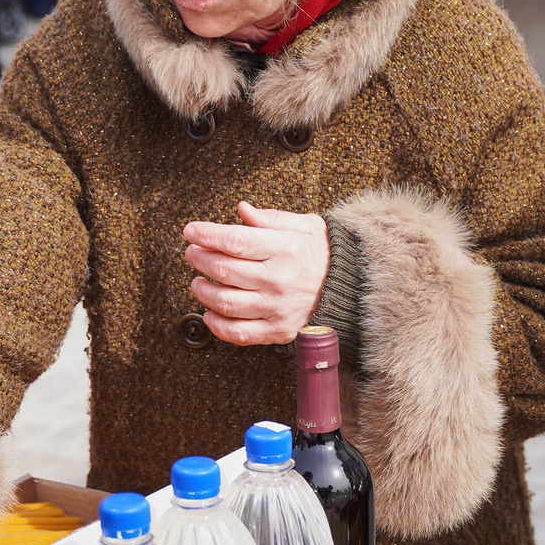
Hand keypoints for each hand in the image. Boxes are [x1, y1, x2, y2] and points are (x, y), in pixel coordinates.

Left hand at [183, 202, 330, 345]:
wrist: (353, 290)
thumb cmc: (324, 255)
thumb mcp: (306, 226)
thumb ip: (272, 218)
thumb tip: (242, 210)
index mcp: (285, 249)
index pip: (235, 240)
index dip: (206, 235)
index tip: (191, 231)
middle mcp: (279, 280)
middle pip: (224, 269)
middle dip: (199, 258)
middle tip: (192, 253)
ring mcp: (277, 308)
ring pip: (225, 302)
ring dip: (202, 291)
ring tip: (197, 282)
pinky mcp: (277, 331)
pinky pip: (239, 333)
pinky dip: (217, 325)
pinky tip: (209, 314)